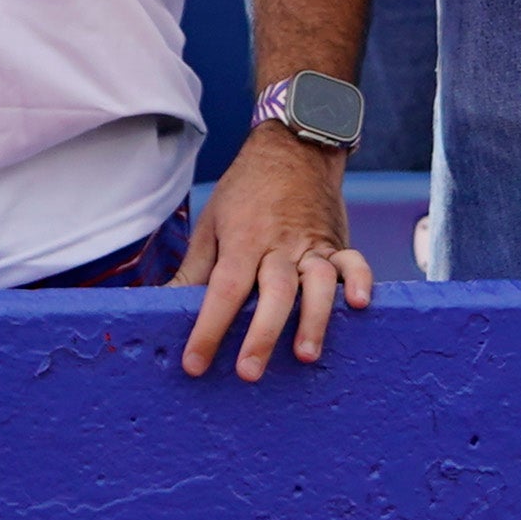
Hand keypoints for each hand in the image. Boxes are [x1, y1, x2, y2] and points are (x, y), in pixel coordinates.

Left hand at [172, 123, 370, 380]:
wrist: (292, 147)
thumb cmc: (246, 192)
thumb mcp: (212, 223)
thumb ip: (194, 270)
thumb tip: (161, 307)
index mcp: (243, 241)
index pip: (224, 290)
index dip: (209, 328)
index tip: (195, 363)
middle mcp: (279, 245)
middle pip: (273, 293)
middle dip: (262, 334)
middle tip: (248, 372)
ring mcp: (312, 245)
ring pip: (316, 284)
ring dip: (313, 319)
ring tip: (306, 355)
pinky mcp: (337, 244)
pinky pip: (354, 262)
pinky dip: (359, 280)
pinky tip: (358, 304)